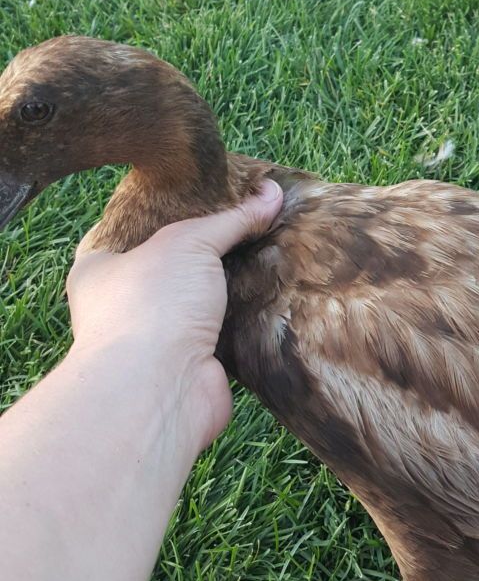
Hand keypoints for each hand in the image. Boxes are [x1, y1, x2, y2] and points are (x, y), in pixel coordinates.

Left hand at [65, 178, 282, 452]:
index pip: (135, 228)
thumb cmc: (151, 305)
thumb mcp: (189, 242)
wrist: (160, 389)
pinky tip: (276, 292)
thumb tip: (273, 192)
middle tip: (250, 220)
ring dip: (234, 284)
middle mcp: (123, 304)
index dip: (172, 210)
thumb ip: (230, 218)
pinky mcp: (193, 364)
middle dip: (211, 248)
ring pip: (203, 300)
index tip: (211, 194)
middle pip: (174, 264)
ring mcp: (157, 338)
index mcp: (100, 268)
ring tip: (273, 249)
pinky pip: (225, 332)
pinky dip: (247, 318)